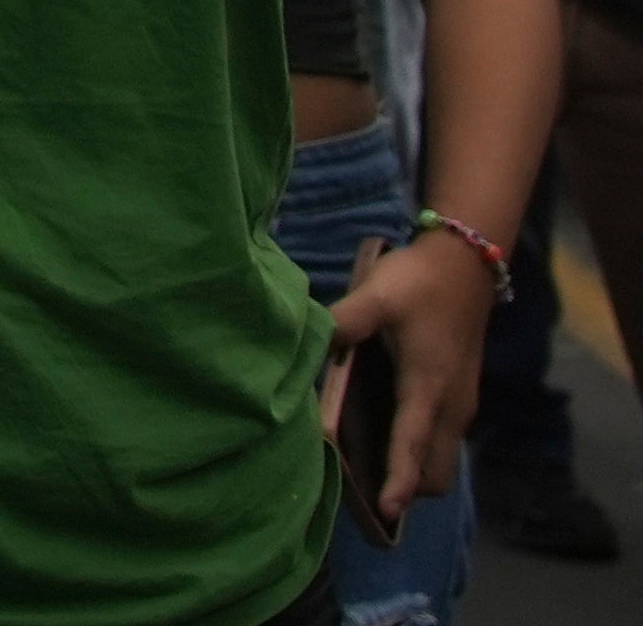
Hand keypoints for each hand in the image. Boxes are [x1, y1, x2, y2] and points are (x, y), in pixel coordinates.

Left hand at [324, 227, 494, 535]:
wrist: (464, 264)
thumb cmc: (418, 281)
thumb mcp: (376, 295)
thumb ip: (344, 320)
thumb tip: (312, 342)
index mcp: (429, 387)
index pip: (414, 446)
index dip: (399, 481)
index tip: (387, 512)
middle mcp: (451, 406)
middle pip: (433, 471)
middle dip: (404, 488)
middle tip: (358, 492)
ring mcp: (459, 404)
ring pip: (439, 459)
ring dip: (411, 471)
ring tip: (362, 471)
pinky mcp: (457, 397)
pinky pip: (439, 441)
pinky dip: (417, 452)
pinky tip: (377, 436)